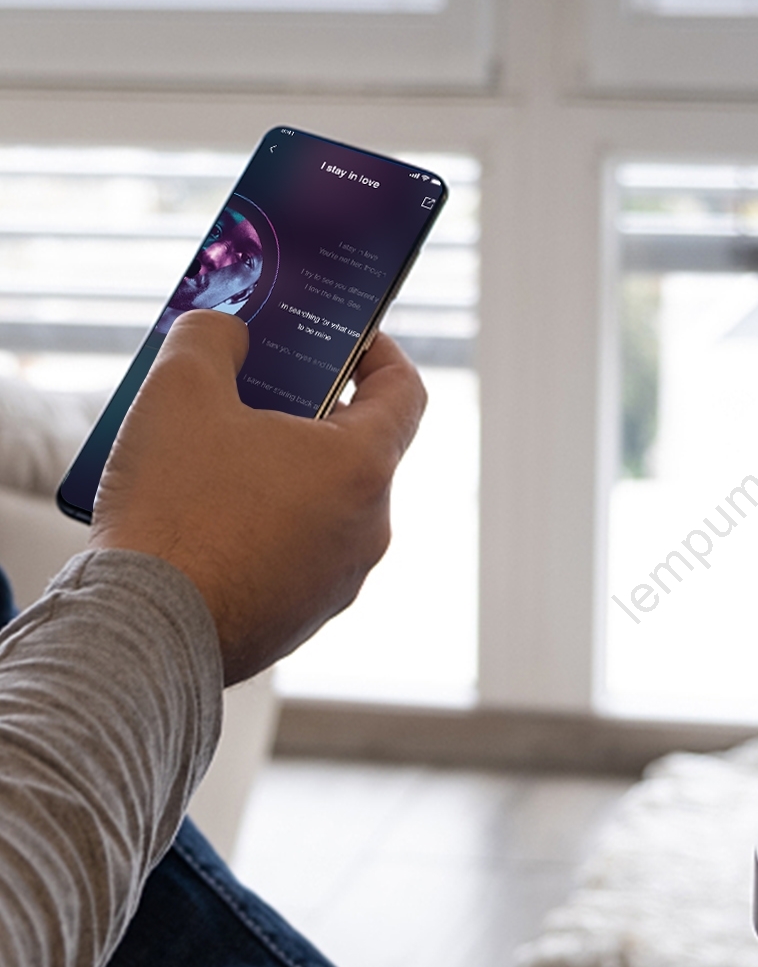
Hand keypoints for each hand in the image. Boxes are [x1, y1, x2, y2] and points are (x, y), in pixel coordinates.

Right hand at [89, 312, 426, 685]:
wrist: (143, 635)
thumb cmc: (172, 512)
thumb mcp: (179, 390)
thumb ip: (211, 338)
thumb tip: (229, 331)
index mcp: (361, 467)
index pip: (404, 392)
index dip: (378, 352)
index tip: (346, 337)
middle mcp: (369, 528)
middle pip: (354, 449)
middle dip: (305, 412)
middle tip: (254, 389)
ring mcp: (339, 580)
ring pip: (321, 505)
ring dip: (278, 472)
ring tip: (213, 454)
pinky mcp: (303, 617)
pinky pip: (293, 554)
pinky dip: (261, 527)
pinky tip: (203, 516)